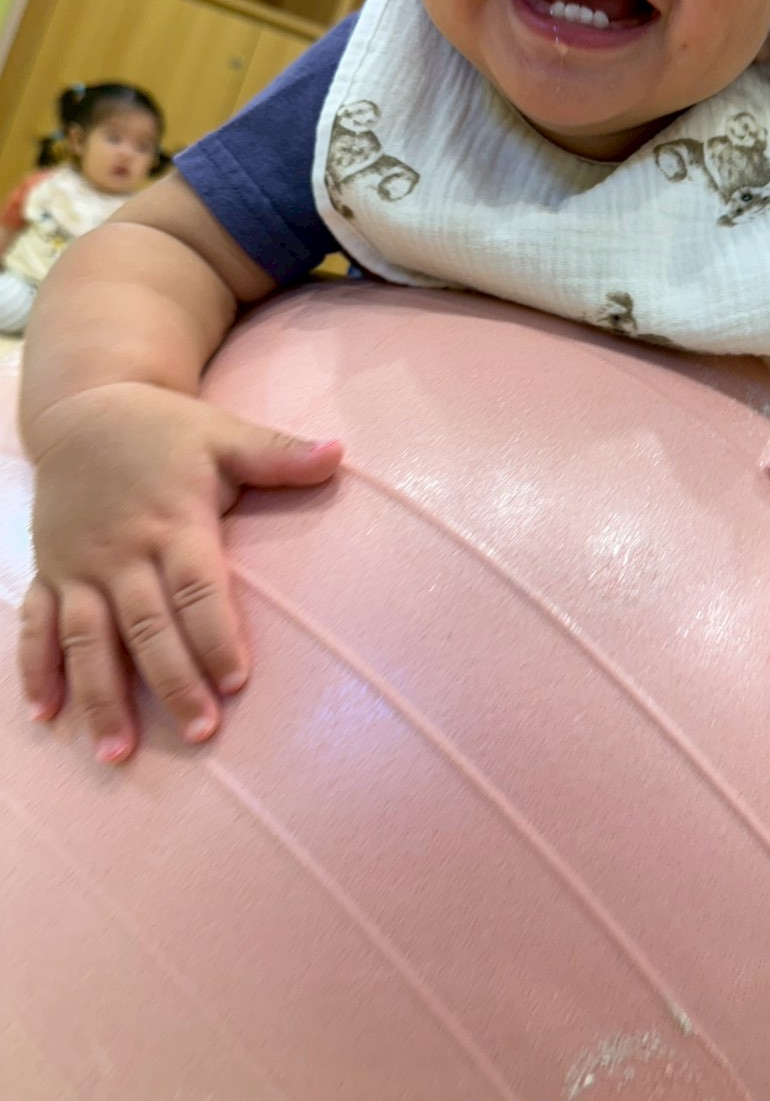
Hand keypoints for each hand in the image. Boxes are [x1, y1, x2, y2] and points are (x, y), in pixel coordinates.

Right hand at [19, 382, 341, 762]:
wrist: (82, 409)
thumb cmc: (166, 430)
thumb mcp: (225, 434)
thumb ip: (278, 454)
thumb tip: (340, 454)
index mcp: (173, 522)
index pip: (196, 588)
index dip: (215, 634)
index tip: (236, 680)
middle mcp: (123, 552)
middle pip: (147, 626)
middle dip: (172, 681)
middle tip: (200, 731)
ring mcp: (79, 566)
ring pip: (88, 639)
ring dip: (101, 696)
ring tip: (119, 752)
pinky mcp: (49, 571)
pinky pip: (36, 625)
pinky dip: (35, 669)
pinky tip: (46, 715)